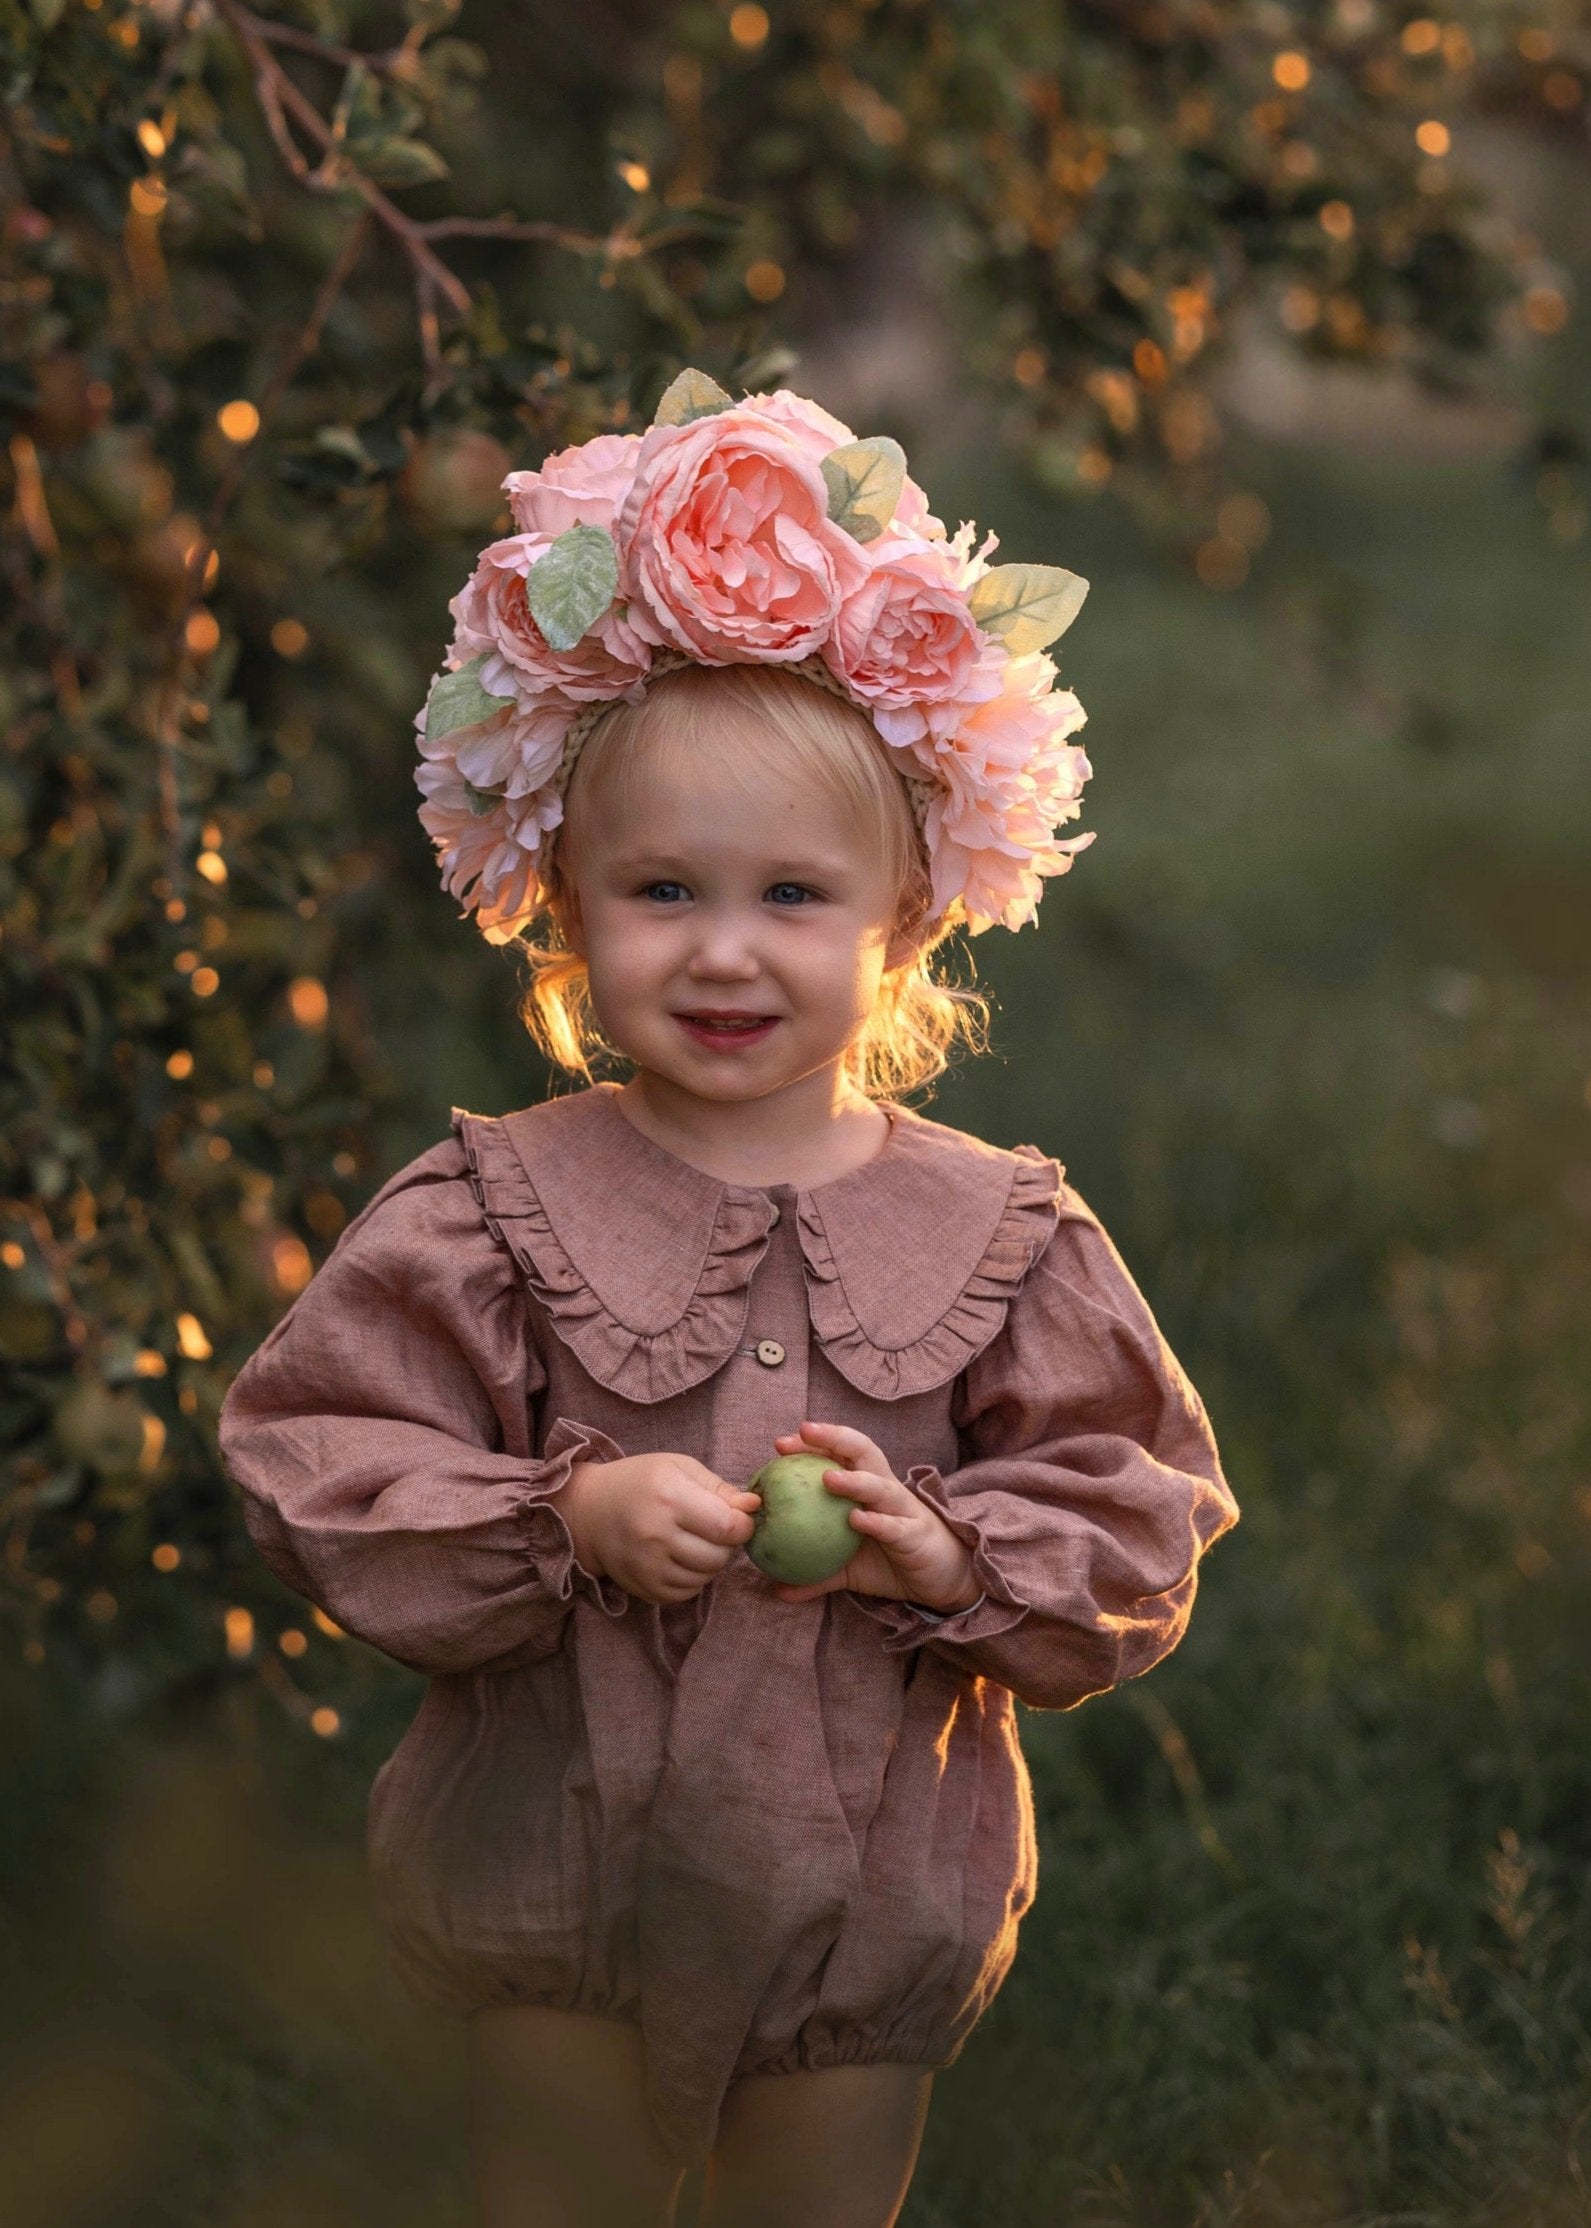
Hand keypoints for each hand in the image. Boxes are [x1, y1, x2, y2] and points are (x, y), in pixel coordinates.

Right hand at [562, 1452, 762, 1607]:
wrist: (589, 1511)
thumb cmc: (640, 1482)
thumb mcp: (678, 1468)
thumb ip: (719, 1487)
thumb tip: (754, 1506)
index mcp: (668, 1496)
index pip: (727, 1526)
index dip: (744, 1525)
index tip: (740, 1518)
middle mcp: (656, 1534)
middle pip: (720, 1555)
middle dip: (728, 1544)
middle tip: (714, 1529)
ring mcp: (648, 1566)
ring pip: (707, 1576)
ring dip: (711, 1561)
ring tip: (695, 1541)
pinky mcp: (644, 1588)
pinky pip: (688, 1592)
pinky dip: (693, 1577)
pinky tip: (680, 1558)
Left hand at [765, 1420, 979, 1612]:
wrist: (944, 1580)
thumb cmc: (893, 1561)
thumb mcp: (848, 1569)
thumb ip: (816, 1575)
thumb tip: (778, 1590)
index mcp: (869, 1489)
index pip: (841, 1455)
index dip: (815, 1443)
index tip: (781, 1444)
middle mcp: (886, 1490)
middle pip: (862, 1452)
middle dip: (833, 1438)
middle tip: (802, 1433)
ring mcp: (904, 1511)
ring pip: (880, 1486)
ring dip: (854, 1480)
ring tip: (826, 1478)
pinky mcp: (916, 1535)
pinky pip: (896, 1526)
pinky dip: (878, 1522)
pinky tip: (857, 1520)